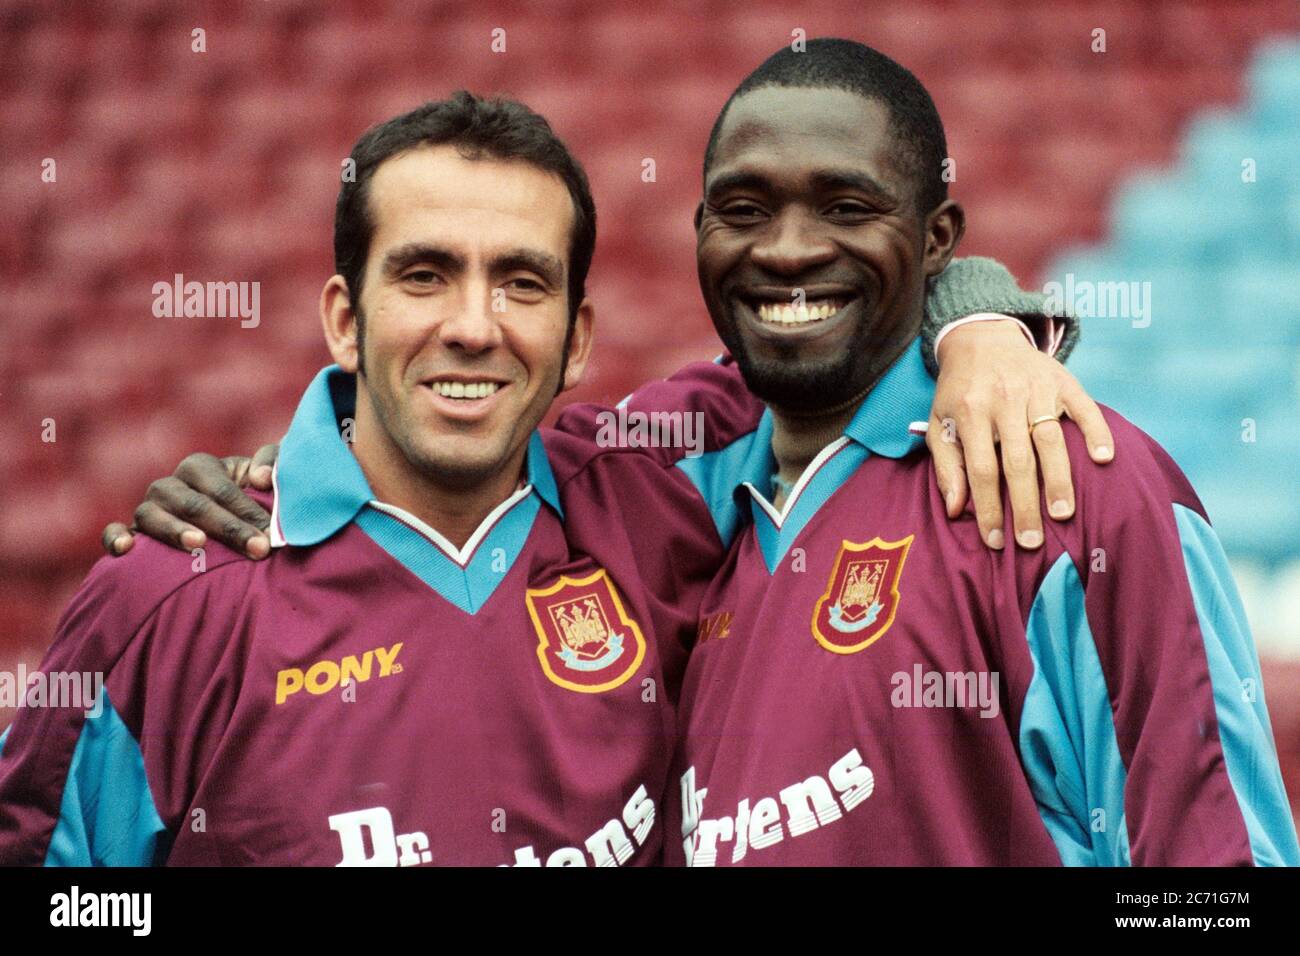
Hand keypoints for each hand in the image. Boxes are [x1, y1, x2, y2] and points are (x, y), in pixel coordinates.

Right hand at [101, 444, 280, 558]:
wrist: (226, 526)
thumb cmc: (249, 500)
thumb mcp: (263, 479)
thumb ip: (272, 465)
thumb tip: (261, 479)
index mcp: (200, 467)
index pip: (221, 488)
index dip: (246, 510)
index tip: (270, 534)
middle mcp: (170, 485)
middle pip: (194, 504)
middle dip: (228, 528)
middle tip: (257, 549)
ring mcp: (148, 509)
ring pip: (152, 515)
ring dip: (175, 530)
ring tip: (199, 544)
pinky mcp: (133, 534)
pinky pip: (114, 532)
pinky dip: (115, 537)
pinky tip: (126, 548)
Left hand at [928, 320, 1113, 549]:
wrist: (981, 337)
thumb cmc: (958, 391)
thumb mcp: (940, 423)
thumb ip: (946, 466)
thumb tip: (955, 510)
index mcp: (970, 412)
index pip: (980, 469)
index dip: (988, 507)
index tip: (995, 541)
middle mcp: (1004, 400)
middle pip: (1017, 460)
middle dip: (1024, 504)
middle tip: (1032, 541)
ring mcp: (1035, 389)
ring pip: (1050, 439)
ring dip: (1058, 479)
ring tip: (1062, 514)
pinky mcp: (1062, 380)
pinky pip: (1083, 407)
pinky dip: (1095, 432)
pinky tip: (1103, 459)